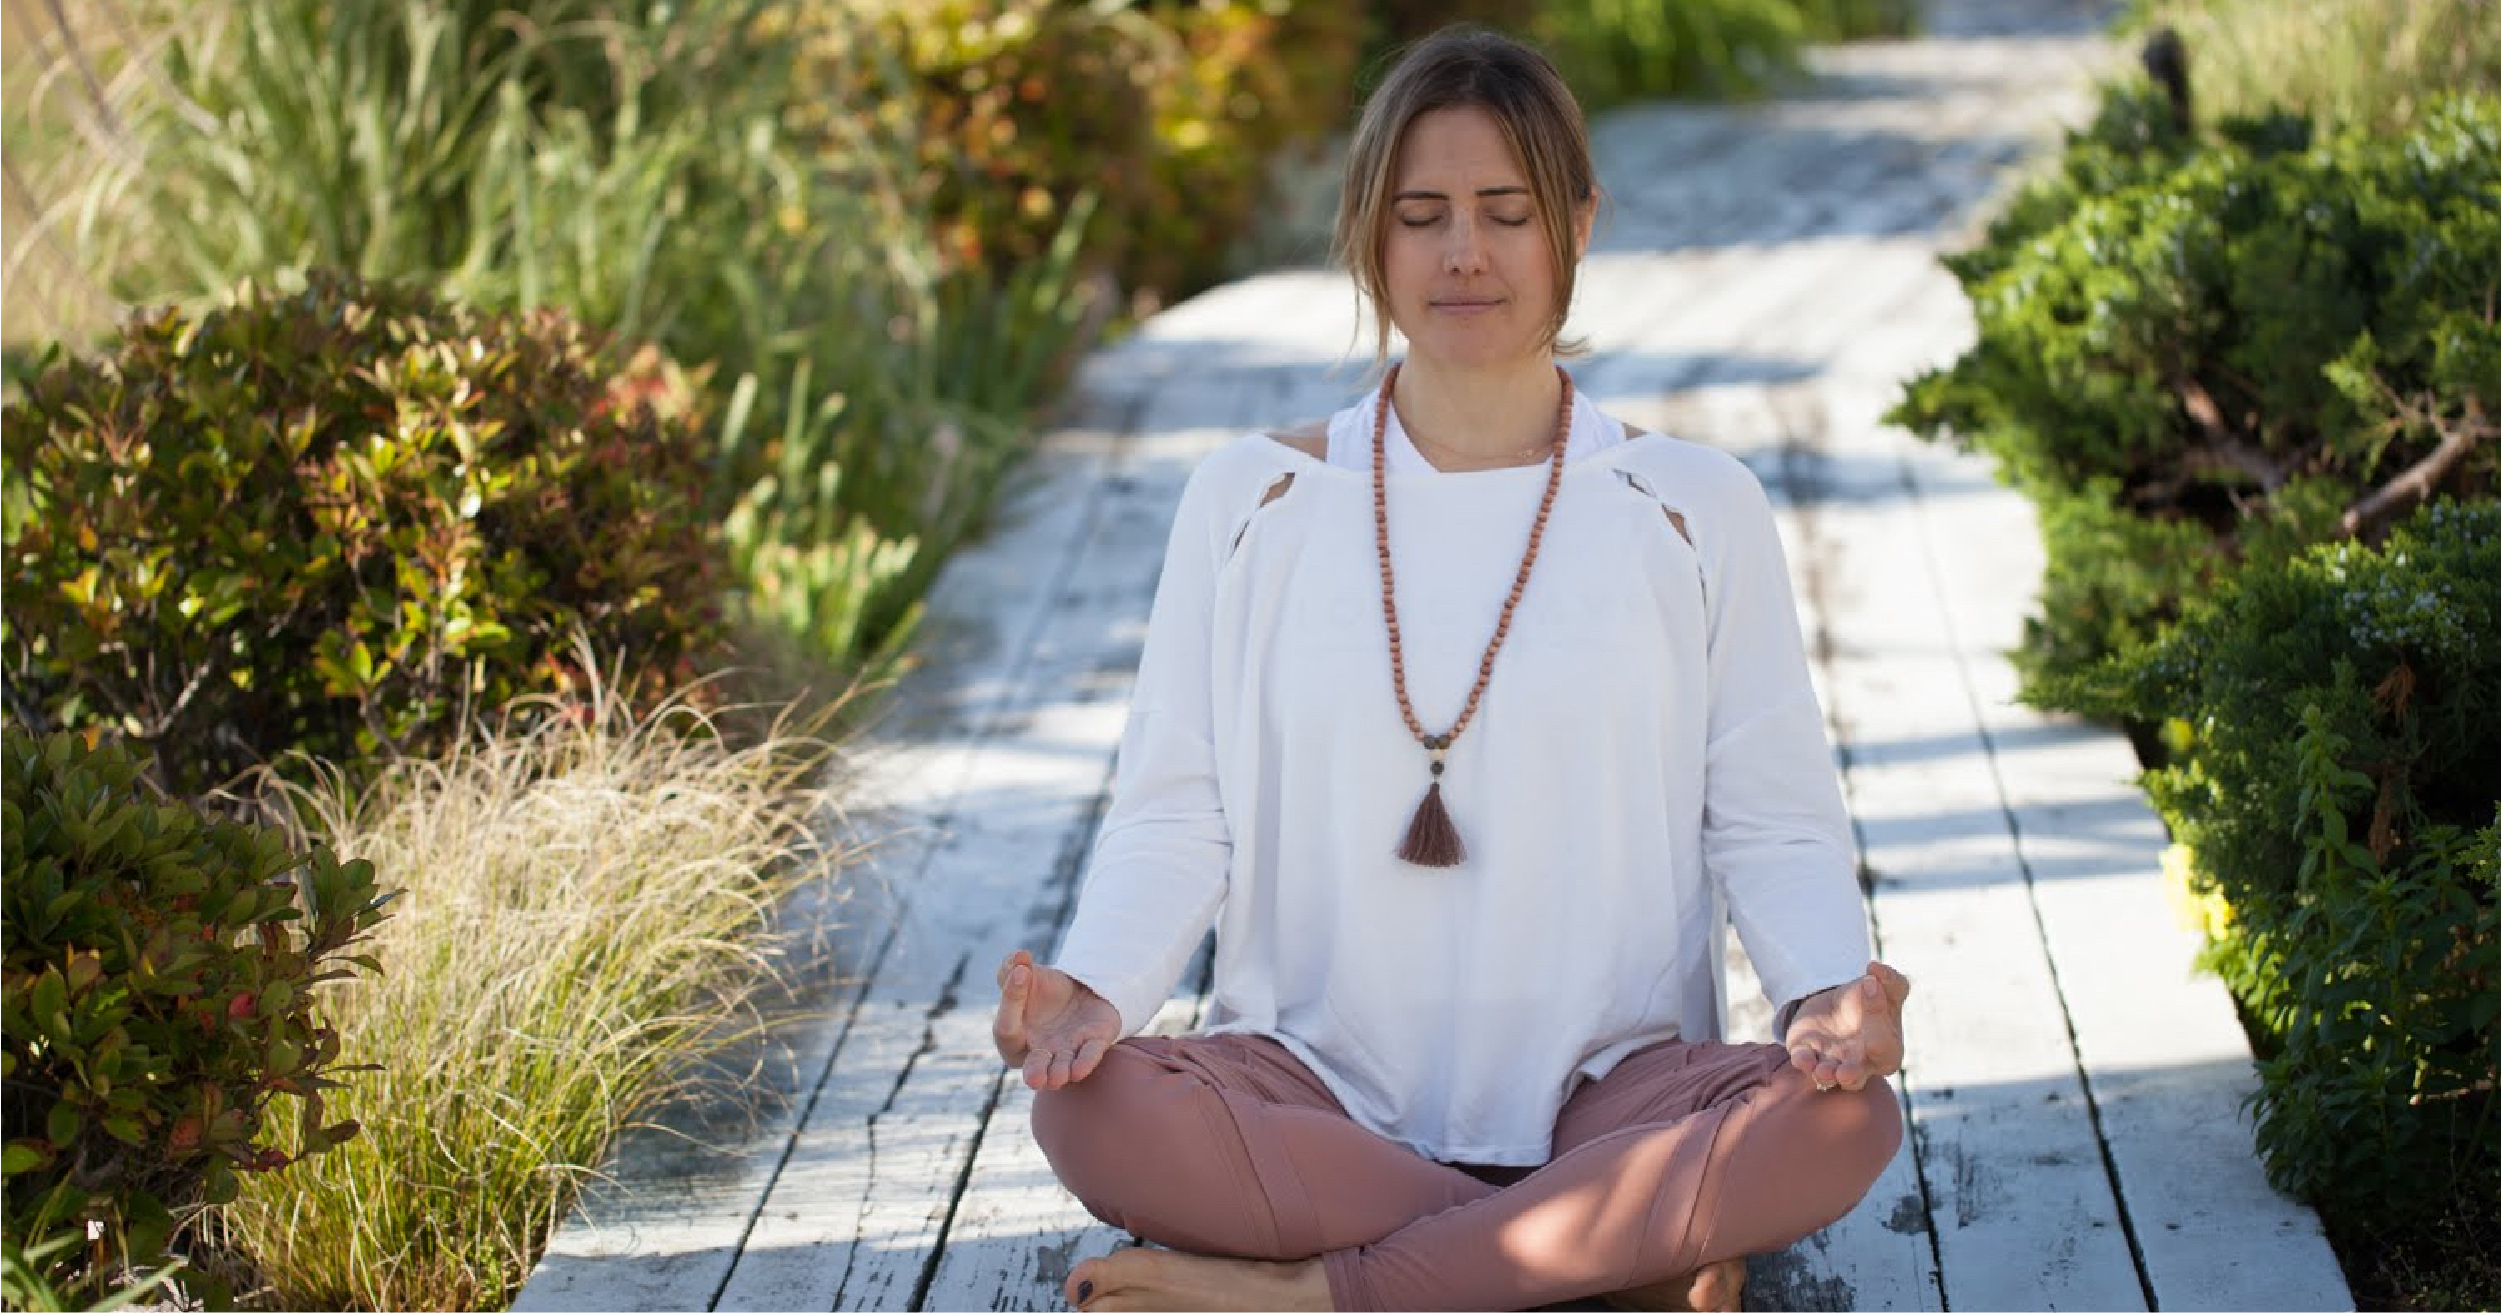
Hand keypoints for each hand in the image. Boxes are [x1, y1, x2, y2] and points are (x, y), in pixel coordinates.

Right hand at [992, 949, 1121, 1090]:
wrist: (1080, 987)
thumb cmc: (1044, 988)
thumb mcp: (1025, 974)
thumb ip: (1011, 967)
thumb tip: (1019, 958)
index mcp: (1014, 1035)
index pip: (1006, 1027)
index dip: (1011, 999)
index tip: (1022, 972)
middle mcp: (1039, 1051)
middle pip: (1033, 1066)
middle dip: (1035, 1073)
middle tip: (1035, 1078)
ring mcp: (1066, 1051)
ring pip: (1061, 1069)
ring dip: (1060, 1074)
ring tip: (1058, 1077)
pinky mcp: (1092, 1044)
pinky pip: (1089, 1056)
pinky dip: (1085, 1063)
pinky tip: (1080, 1070)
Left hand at [1786, 960, 1910, 1092]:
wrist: (1839, 1004)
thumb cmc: (1872, 1000)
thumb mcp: (1887, 987)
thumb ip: (1890, 979)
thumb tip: (1876, 969)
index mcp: (1886, 1050)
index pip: (1885, 1049)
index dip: (1881, 1037)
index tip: (1871, 1002)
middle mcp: (1859, 1062)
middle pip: (1856, 1075)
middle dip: (1851, 1075)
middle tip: (1845, 1073)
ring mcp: (1833, 1061)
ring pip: (1829, 1075)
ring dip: (1825, 1074)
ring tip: (1822, 1072)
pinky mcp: (1808, 1053)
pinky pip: (1805, 1060)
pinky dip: (1803, 1061)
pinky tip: (1801, 1058)